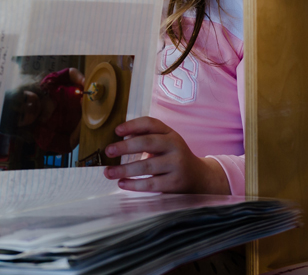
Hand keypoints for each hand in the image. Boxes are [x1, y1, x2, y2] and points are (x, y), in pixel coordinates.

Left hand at [103, 117, 229, 193]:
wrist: (199, 178)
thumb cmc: (173, 157)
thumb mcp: (165, 143)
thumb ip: (146, 138)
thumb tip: (117, 140)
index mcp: (170, 133)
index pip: (150, 123)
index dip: (132, 125)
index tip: (116, 131)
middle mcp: (175, 146)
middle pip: (147, 143)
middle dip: (125, 147)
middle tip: (108, 151)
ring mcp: (176, 165)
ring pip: (147, 166)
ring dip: (124, 169)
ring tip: (108, 172)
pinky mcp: (175, 183)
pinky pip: (151, 184)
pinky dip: (134, 184)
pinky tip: (122, 184)